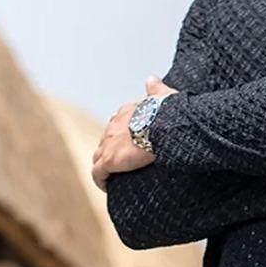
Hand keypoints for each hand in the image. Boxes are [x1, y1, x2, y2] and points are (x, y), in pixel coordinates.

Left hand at [90, 76, 178, 191]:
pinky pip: (97, 173)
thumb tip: (151, 78)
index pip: (117, 125)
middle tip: (121, 166)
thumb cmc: (168, 113)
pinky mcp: (108, 160)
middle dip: (110, 153)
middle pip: (105, 142)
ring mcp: (108, 144)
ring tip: (113, 179)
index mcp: (126, 113)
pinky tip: (107, 187)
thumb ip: (156, 89)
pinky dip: (101, 180)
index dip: (120, 137)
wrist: (163, 125)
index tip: (127, 146)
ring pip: (98, 158)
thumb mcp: (163, 96)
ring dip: (103, 167)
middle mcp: (113, 127)